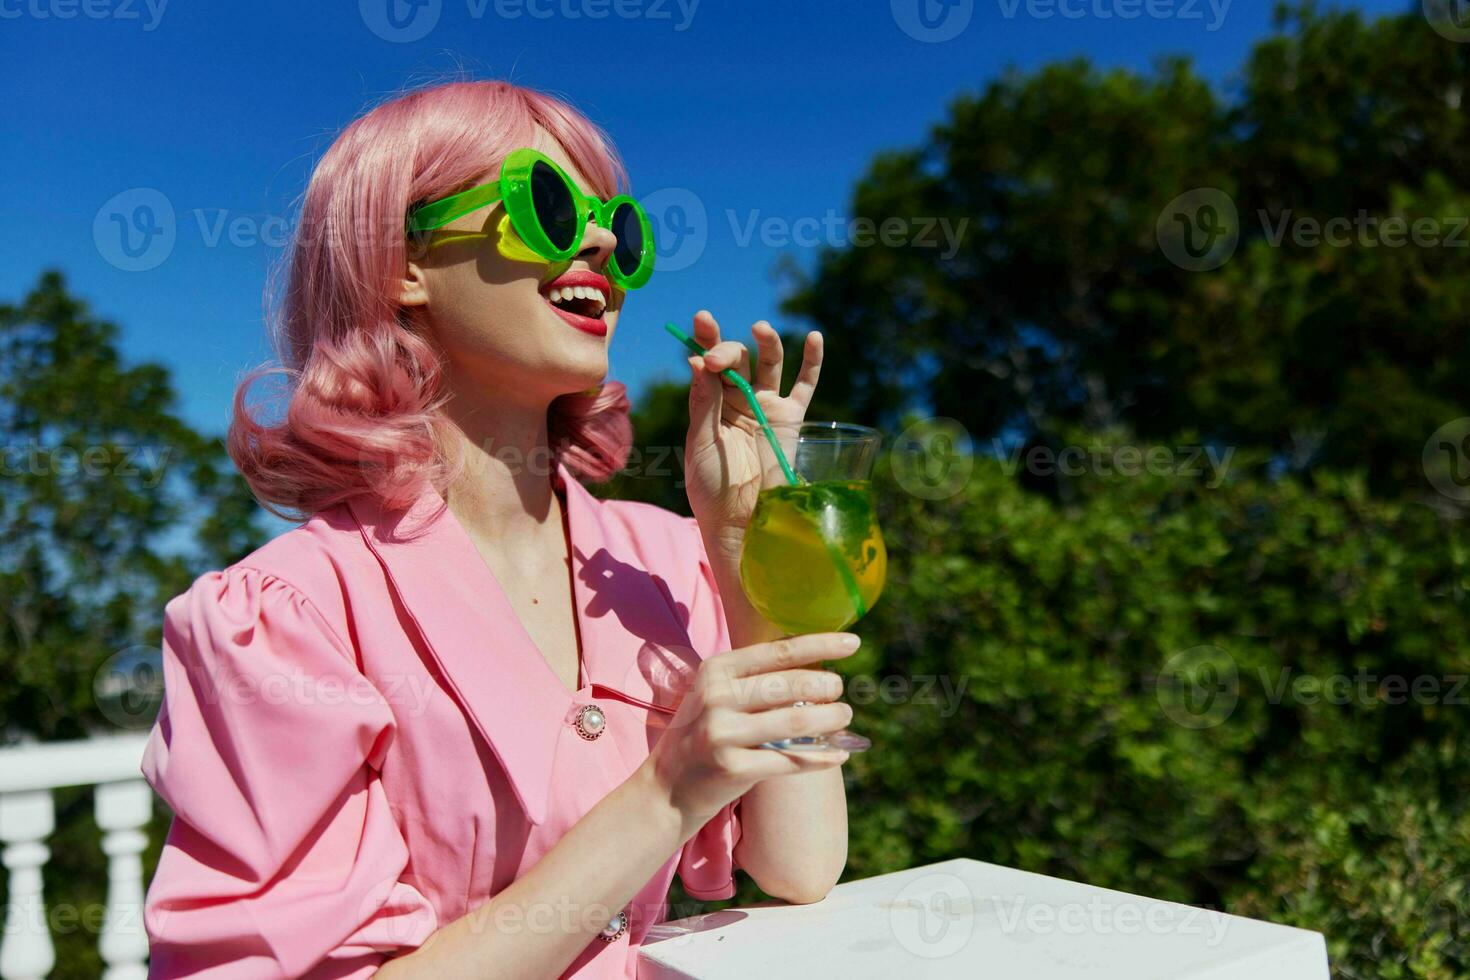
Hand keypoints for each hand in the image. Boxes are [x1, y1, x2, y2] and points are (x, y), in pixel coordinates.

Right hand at [640, 632, 858, 837]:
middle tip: (841, 691)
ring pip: (796, 722)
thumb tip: (817, 665)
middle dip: (826, 687)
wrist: (667, 787)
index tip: (852, 642)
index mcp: (716, 671)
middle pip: (789, 686)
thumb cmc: (702, 733)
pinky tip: (839, 754)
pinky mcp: (734, 769)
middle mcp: (717, 698)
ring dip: (830, 720)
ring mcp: (723, 734)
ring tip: (844, 716)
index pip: (777, 651)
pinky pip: (791, 760)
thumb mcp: (715, 695)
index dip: (820, 645)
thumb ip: (755, 679)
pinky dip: (821, 757)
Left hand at [684, 310, 821, 540]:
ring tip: (760, 328)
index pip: (708, 362)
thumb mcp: (702, 442)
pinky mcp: (791, 420)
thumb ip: (704, 402)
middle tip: (716, 358)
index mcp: (710, 402)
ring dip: (767, 342)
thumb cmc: (711, 486)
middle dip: (727, 350)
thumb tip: (696, 359)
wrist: (740, 519)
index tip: (702, 320)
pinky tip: (815, 337)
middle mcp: (738, 399)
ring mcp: (766, 407)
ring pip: (769, 364)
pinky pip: (805, 387)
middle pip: (737, 359)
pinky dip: (812, 362)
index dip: (706, 337)